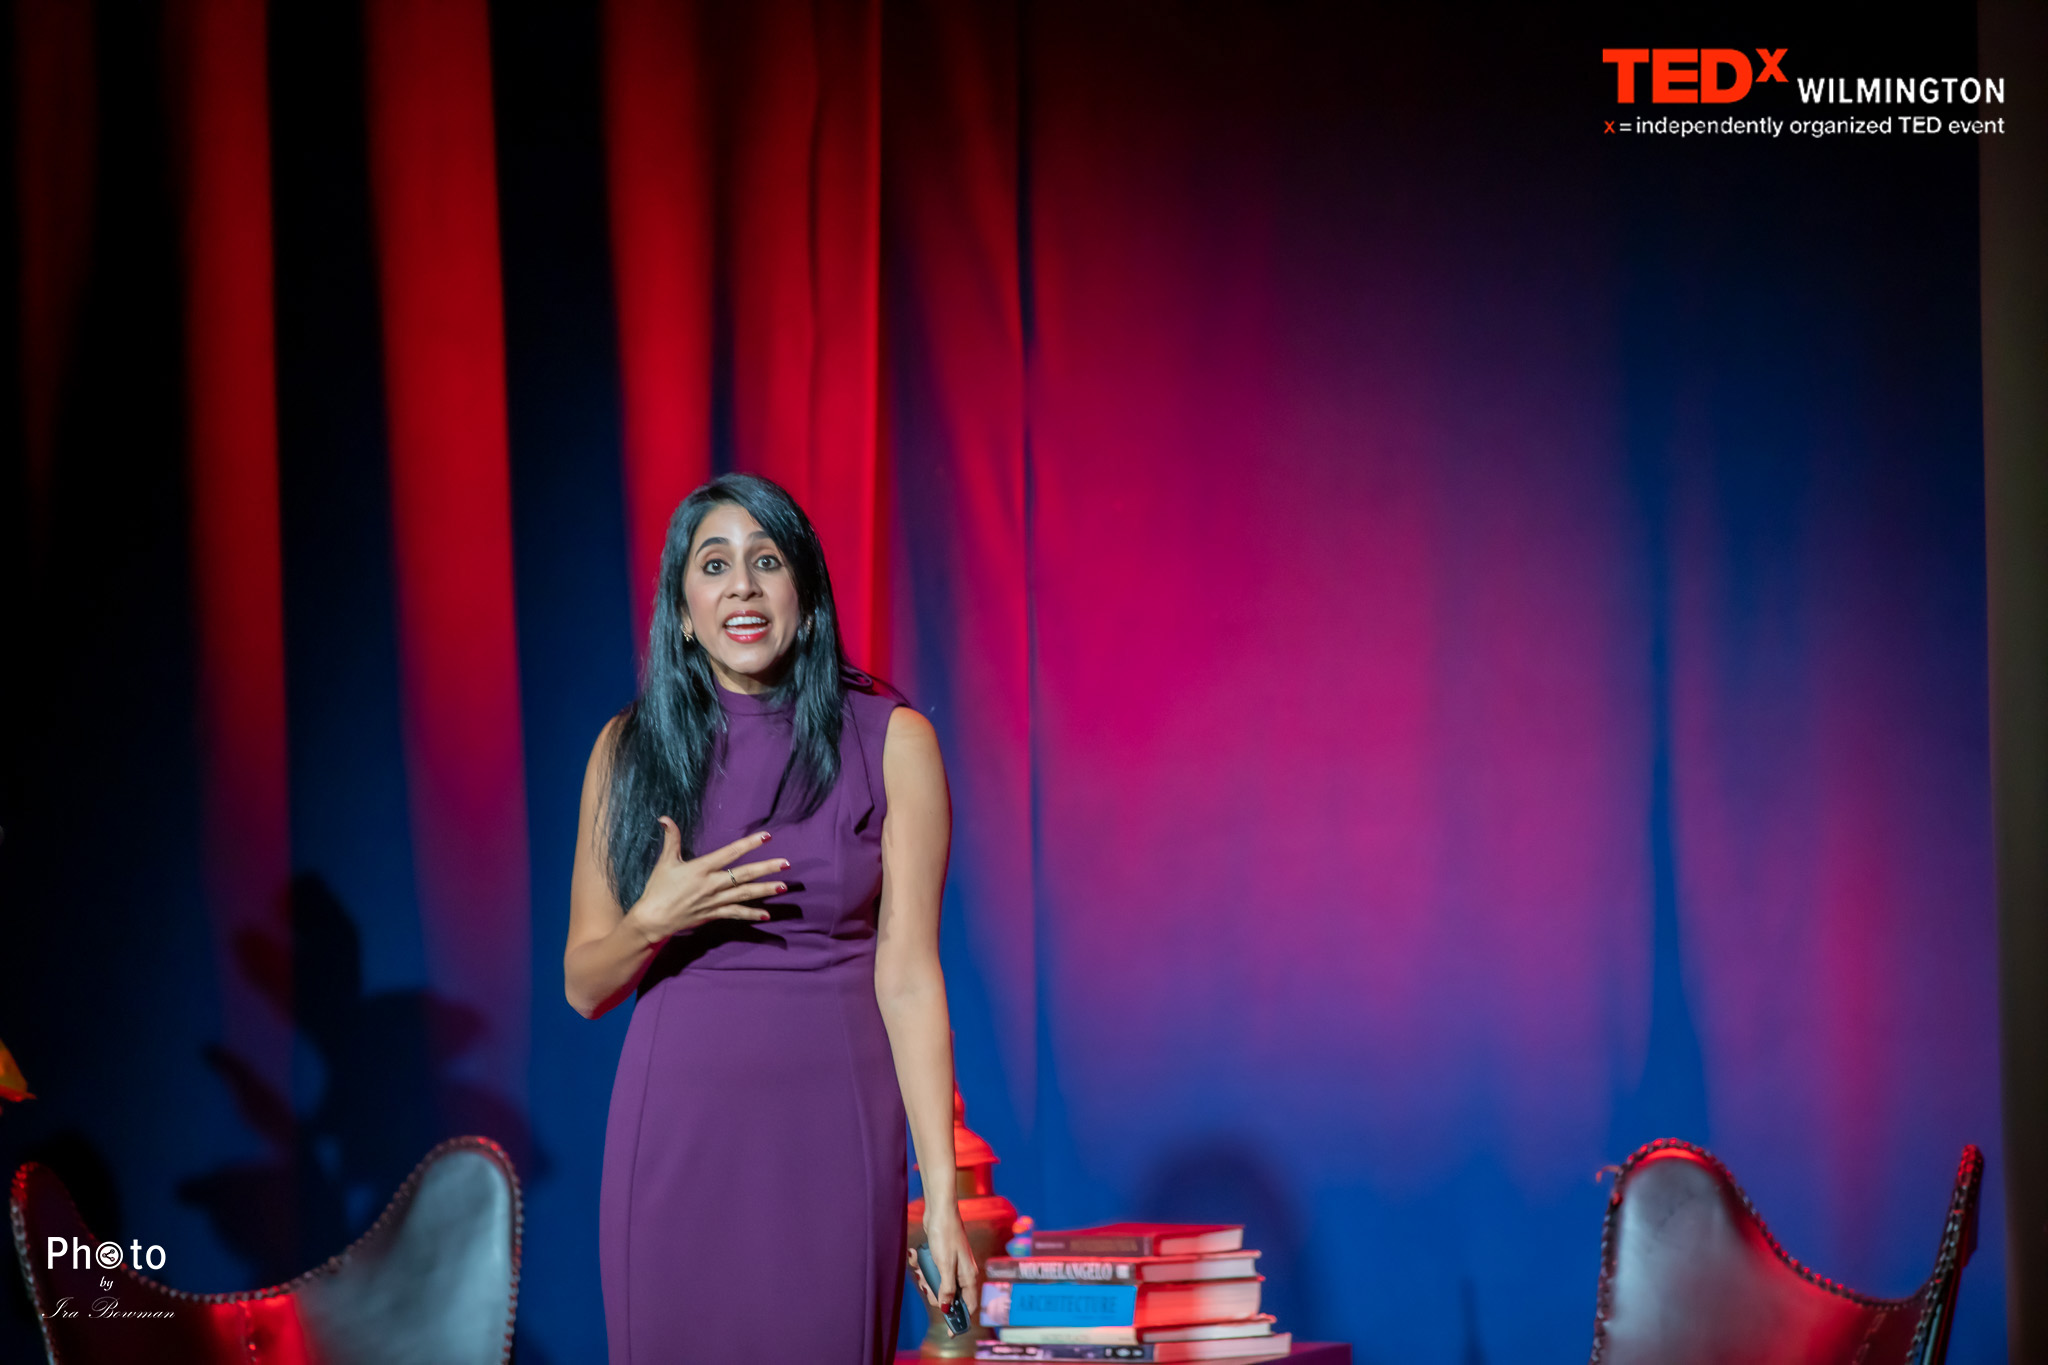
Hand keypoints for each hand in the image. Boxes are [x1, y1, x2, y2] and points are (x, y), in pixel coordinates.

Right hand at [625, 822, 787, 941]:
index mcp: (701, 868)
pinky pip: (736, 914)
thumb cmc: (658, 889)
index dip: (749, 844)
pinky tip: (766, 915)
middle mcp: (711, 884)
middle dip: (766, 868)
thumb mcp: (665, 861)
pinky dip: (751, 914)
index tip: (767, 836)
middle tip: (786, 863)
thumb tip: (664, 818)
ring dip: (765, 890)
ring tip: (784, 887)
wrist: (653, 919)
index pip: (730, 853)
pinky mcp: (714, 914)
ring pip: (745, 894)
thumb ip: (671, 839)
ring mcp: (715, 901)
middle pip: (744, 875)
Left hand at [908, 1205, 978, 1325]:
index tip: (950, 1331)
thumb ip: (947, 1288)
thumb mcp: (945, 1265)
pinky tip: (917, 1256)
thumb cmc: (946, 1236)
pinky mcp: (943, 1259)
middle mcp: (963, 1273)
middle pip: (951, 1297)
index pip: (969, 1305)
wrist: (940, 1211)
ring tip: (920, 1268)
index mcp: (969, 1276)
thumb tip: (946, 1308)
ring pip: (939, 1284)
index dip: (960, 1319)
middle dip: (936, 1295)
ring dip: (926, 1279)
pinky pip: (932, 1272)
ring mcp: (953, 1265)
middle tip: (926, 1285)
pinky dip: (923, 1267)